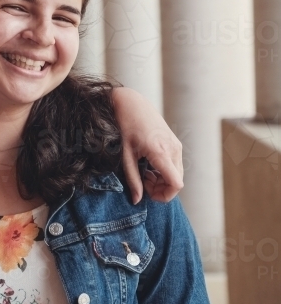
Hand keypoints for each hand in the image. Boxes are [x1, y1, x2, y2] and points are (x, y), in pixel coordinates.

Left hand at [112, 87, 183, 203]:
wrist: (131, 103)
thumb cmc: (125, 126)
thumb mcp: (125, 155)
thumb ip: (132, 179)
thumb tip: (137, 200)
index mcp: (161, 152)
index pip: (176, 184)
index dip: (164, 195)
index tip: (147, 193)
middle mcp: (174, 149)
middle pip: (177, 182)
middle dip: (160, 188)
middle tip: (140, 180)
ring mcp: (176, 146)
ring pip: (176, 174)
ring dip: (161, 180)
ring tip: (142, 171)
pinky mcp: (175, 144)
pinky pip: (174, 165)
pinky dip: (163, 171)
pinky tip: (147, 164)